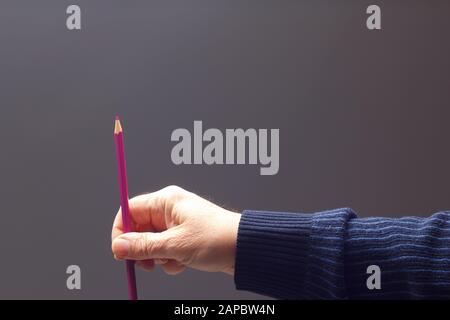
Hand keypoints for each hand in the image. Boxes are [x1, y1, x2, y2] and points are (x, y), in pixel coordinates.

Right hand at [111, 185, 240, 275]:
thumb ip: (143, 246)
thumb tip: (118, 247)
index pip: (130, 210)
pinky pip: (166, 248)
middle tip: (147, 264)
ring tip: (172, 261)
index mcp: (166, 201)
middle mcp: (170, 209)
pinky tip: (182, 263)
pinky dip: (170, 259)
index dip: (122, 231)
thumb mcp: (175, 245)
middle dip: (142, 249)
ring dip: (157, 256)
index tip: (121, 251)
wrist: (245, 248)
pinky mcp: (185, 236)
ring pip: (152, 241)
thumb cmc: (216, 238)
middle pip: (139, 228)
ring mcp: (178, 223)